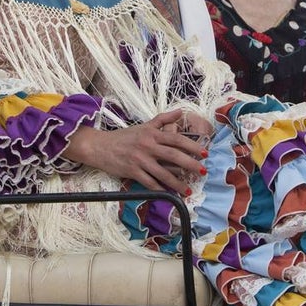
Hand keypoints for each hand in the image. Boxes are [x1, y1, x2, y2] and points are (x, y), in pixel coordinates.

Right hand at [63, 109, 209, 193]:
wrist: (100, 146)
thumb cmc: (124, 136)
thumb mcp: (144, 125)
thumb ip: (163, 119)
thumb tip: (181, 112)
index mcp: (153, 134)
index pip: (177, 139)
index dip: (192, 146)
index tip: (204, 153)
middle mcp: (148, 146)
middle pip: (174, 155)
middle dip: (191, 164)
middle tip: (203, 171)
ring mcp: (140, 160)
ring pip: (163, 173)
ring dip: (177, 183)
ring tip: (188, 190)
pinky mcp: (132, 171)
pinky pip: (149, 182)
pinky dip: (159, 189)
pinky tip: (168, 194)